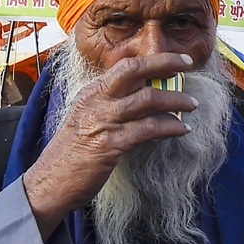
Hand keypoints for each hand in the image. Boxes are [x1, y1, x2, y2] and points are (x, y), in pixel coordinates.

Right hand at [22, 52, 198, 238]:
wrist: (50, 183)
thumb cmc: (71, 154)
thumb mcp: (87, 120)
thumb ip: (109, 106)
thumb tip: (141, 99)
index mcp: (91, 92)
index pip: (125, 66)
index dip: (153, 60)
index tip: (176, 61)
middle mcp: (96, 101)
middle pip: (134, 71)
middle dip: (165, 63)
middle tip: (187, 65)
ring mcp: (103, 121)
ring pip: (147, 99)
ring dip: (176, 100)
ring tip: (192, 105)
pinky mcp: (110, 144)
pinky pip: (148, 129)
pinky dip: (170, 127)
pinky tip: (182, 130)